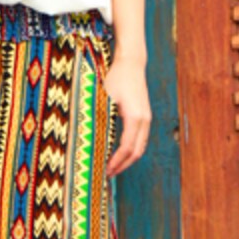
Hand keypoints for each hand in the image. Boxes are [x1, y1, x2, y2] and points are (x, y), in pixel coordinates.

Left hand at [104, 55, 150, 178]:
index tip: (106, 170)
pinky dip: (132, 149)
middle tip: (109, 174)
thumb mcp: (104, 98)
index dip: (117, 161)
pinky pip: (141, 138)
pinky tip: (120, 152)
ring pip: (141, 146)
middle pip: (137, 151)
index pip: (126, 147)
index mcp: (134, 117)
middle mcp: (144, 120)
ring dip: (128, 159)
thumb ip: (101, 118)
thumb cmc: (116, 77)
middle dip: (123, 165)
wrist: (132, 63)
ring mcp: (147, 118)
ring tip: (114, 167)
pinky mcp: (145, 115)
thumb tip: (90, 139)